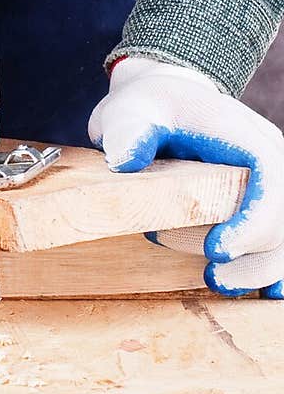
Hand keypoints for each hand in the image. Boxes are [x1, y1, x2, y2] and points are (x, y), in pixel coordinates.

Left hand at [89, 56, 283, 296]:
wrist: (162, 102)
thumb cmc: (149, 107)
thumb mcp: (130, 109)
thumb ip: (128, 131)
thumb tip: (125, 160)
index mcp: (244, 135)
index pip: (270, 175)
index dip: (254, 218)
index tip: (216, 249)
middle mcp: (265, 160)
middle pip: (282, 214)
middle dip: (253, 254)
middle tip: (212, 275)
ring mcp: (264, 185)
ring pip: (282, 235)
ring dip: (259, 267)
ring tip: (217, 282)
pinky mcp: (255, 204)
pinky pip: (272, 240)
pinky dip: (269, 266)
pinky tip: (263, 292)